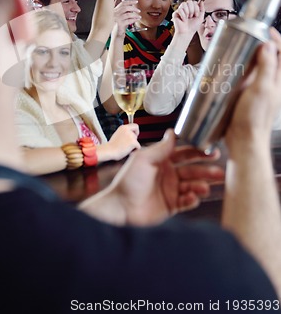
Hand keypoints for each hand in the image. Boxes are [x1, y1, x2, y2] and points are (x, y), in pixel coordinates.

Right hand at [99, 123, 140, 161]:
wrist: (109, 150)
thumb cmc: (112, 145)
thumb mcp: (117, 134)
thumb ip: (124, 133)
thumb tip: (131, 135)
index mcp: (123, 127)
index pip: (135, 125)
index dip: (136, 131)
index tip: (134, 135)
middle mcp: (127, 130)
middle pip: (136, 134)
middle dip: (133, 139)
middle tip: (127, 144)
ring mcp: (131, 135)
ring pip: (137, 141)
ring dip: (133, 145)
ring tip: (125, 148)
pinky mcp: (133, 142)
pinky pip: (138, 147)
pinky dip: (134, 150)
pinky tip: (127, 150)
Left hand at [108, 129, 223, 224]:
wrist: (121, 208)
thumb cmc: (128, 181)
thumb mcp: (144, 159)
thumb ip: (161, 148)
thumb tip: (173, 132)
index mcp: (162, 160)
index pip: (185, 153)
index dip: (198, 151)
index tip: (212, 149)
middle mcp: (169, 174)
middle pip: (193, 170)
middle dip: (207, 170)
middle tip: (219, 171)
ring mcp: (171, 190)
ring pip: (193, 186)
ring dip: (202, 185)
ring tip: (205, 187)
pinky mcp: (172, 206)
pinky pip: (187, 202)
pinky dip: (192, 199)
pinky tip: (193, 197)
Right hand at [114, 0, 140, 36]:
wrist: (116, 33)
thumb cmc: (120, 25)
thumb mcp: (122, 16)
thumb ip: (126, 11)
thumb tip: (132, 5)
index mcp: (115, 10)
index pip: (122, 3)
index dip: (130, 1)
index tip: (136, 1)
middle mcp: (115, 14)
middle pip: (125, 7)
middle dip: (133, 8)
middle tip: (139, 10)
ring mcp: (117, 19)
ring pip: (128, 14)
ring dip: (135, 15)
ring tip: (139, 16)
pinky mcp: (120, 24)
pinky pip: (128, 20)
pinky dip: (134, 19)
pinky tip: (136, 20)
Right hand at [172, 0, 204, 34]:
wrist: (187, 32)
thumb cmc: (193, 27)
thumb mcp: (200, 18)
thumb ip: (202, 9)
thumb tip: (201, 1)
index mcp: (192, 9)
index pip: (194, 2)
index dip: (196, 8)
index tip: (196, 15)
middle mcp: (186, 8)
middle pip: (189, 1)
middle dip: (192, 9)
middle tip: (191, 16)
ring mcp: (180, 10)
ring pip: (184, 4)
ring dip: (187, 11)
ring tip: (187, 17)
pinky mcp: (175, 13)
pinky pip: (179, 9)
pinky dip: (183, 15)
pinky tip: (183, 19)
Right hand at [226, 28, 280, 148]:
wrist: (243, 141)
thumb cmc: (254, 118)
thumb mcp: (261, 89)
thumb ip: (266, 67)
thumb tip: (268, 45)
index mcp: (279, 82)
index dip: (276, 40)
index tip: (265, 31)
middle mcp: (272, 86)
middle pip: (272, 59)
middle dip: (264, 46)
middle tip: (251, 37)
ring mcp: (260, 91)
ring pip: (259, 68)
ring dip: (252, 57)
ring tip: (240, 49)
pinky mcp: (249, 97)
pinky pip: (248, 79)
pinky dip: (243, 70)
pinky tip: (231, 70)